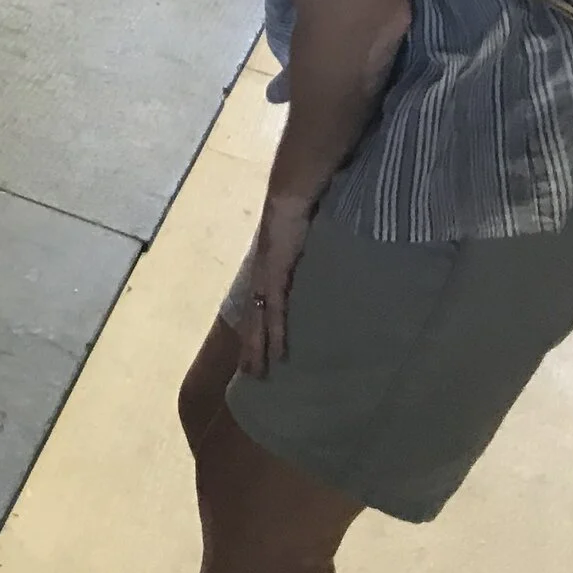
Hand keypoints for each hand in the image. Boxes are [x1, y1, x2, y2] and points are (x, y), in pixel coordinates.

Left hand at [236, 194, 315, 378]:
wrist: (290, 197)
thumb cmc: (301, 213)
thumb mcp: (302, 243)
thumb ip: (306, 257)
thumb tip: (320, 264)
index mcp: (267, 272)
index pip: (259, 307)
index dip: (257, 330)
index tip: (256, 351)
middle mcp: (261, 278)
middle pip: (253, 321)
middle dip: (252, 348)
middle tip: (252, 376)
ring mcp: (264, 279)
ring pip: (258, 323)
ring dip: (257, 349)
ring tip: (256, 374)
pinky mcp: (274, 277)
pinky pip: (273, 312)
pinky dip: (274, 335)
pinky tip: (276, 354)